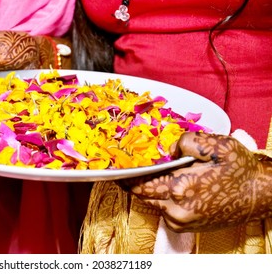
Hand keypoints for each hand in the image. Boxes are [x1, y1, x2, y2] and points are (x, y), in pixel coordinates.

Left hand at [120, 132, 271, 231]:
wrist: (260, 195)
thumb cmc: (240, 169)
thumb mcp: (217, 145)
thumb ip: (187, 142)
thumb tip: (169, 150)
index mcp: (180, 189)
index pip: (139, 185)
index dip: (124, 177)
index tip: (113, 169)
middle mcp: (176, 210)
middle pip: (142, 195)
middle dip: (134, 182)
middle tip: (128, 168)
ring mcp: (180, 222)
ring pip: (152, 203)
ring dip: (148, 189)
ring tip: (152, 174)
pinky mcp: (185, 227)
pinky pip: (163, 211)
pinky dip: (160, 199)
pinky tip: (170, 187)